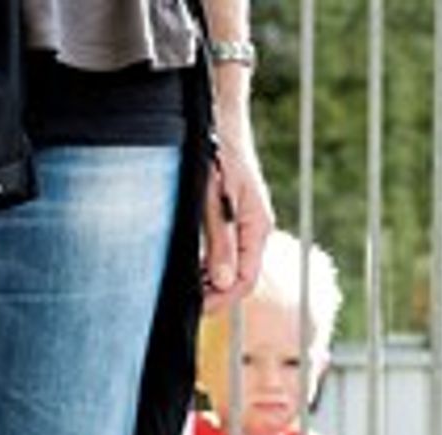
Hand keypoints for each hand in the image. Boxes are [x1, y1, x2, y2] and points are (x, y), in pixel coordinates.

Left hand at [200, 113, 274, 310]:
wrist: (220, 118)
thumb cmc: (215, 151)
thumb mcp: (211, 198)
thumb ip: (218, 241)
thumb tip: (224, 282)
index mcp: (256, 226)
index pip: (246, 280)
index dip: (222, 300)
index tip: (197, 310)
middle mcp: (255, 228)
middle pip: (241, 277)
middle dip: (215, 295)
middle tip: (186, 304)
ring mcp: (246, 223)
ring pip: (232, 266)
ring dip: (211, 281)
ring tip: (185, 289)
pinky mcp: (235, 217)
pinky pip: (227, 251)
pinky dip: (209, 265)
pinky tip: (190, 268)